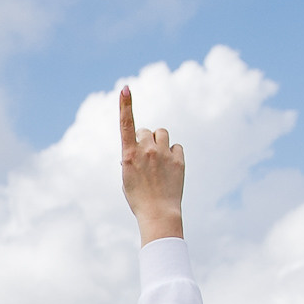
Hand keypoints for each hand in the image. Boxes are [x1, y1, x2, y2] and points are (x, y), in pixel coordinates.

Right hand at [118, 83, 184, 242]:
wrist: (159, 215)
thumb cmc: (139, 199)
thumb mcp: (127, 179)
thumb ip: (130, 159)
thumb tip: (134, 149)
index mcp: (129, 155)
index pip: (126, 124)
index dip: (125, 105)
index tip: (125, 88)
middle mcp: (147, 151)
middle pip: (146, 130)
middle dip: (145, 138)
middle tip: (145, 156)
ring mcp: (164, 154)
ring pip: (162, 133)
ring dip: (159, 141)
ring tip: (158, 158)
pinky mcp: (179, 160)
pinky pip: (176, 146)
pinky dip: (173, 153)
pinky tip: (170, 167)